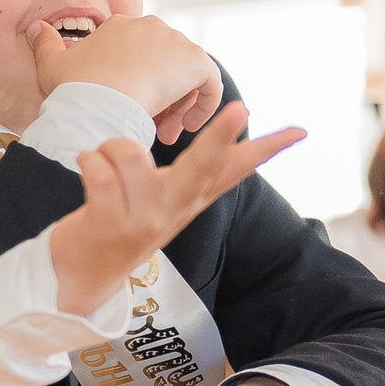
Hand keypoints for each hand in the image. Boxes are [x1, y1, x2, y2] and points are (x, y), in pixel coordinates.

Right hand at [27, 15, 222, 142]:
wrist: (97, 103)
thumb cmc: (73, 88)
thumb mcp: (50, 63)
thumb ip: (44, 43)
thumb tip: (34, 28)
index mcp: (121, 25)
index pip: (139, 52)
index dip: (136, 81)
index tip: (129, 106)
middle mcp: (151, 26)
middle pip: (165, 64)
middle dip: (160, 95)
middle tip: (151, 125)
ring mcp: (175, 41)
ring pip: (186, 75)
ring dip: (178, 105)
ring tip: (165, 132)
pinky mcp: (195, 61)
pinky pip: (209, 82)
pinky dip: (202, 104)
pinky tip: (185, 127)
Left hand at [48, 103, 303, 314]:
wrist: (83, 278)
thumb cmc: (122, 223)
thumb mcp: (166, 202)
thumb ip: (196, 173)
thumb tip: (232, 135)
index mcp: (190, 200)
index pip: (234, 170)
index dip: (268, 148)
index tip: (301, 130)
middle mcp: (173, 210)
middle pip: (202, 166)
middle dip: (220, 135)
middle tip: (241, 107)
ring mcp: (143, 220)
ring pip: (130, 153)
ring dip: (109, 147)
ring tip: (102, 162)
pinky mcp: (108, 226)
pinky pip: (99, 172)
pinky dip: (88, 160)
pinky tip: (87, 166)